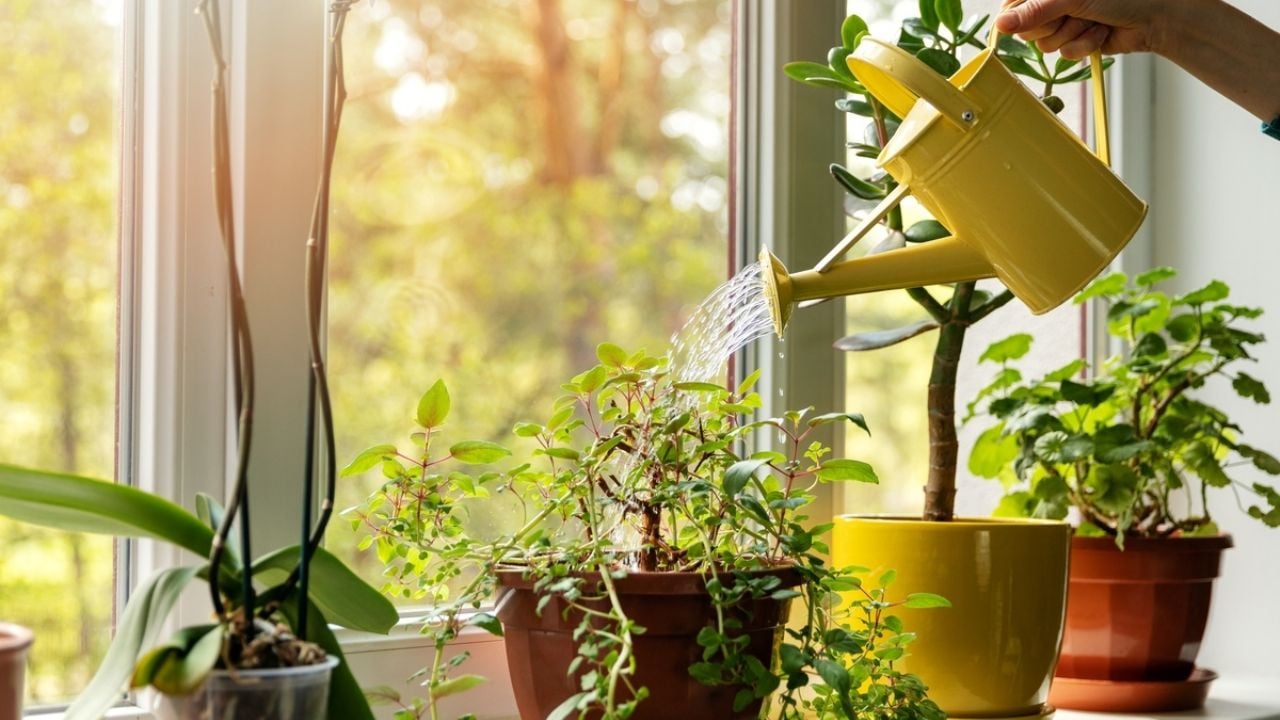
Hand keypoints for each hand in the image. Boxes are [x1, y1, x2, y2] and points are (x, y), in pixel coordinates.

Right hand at [994, 0, 1168, 58]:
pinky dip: (1085, 45)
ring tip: (1093, 20)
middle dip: (1054, 24)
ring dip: (1073, 34)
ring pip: (1045, 45)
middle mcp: (1053, 3)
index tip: (1035, 15)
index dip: (1019, 15)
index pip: (1011, 5)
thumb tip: (1000, 24)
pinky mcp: (1077, 41)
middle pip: (1027, 28)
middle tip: (1075, 12)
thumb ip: (1034, 11)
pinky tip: (1100, 32)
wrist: (1157, 15)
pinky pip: (1064, 55)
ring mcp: (1065, 22)